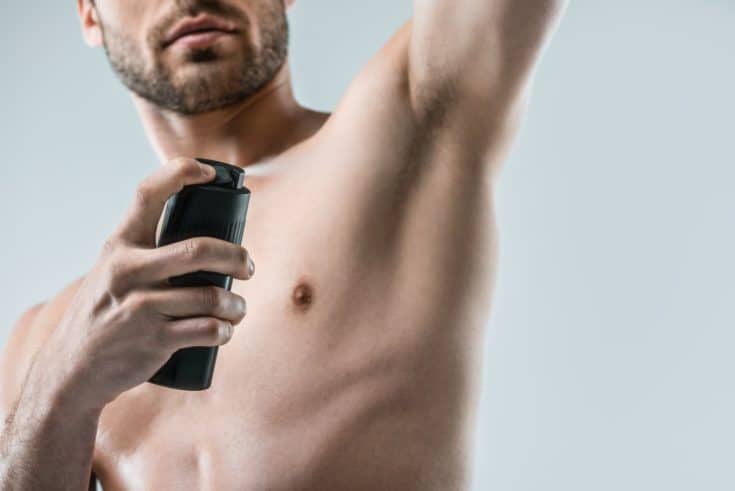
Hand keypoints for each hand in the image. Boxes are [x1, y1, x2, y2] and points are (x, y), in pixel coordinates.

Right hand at [29, 157, 254, 410]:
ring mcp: (140, 307)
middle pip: (199, 251)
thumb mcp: (114, 272)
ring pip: (211, 297)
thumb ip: (147, 253)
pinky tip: (225, 331)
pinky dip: (225, 331)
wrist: (73, 368)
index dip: (181, 173)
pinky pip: (208, 330)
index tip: (212, 173)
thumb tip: (207, 240)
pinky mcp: (154, 341)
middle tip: (248, 266)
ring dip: (236, 305)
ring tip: (238, 309)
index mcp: (119, 246)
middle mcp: (127, 271)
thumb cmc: (106, 312)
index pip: (147, 194)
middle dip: (236, 256)